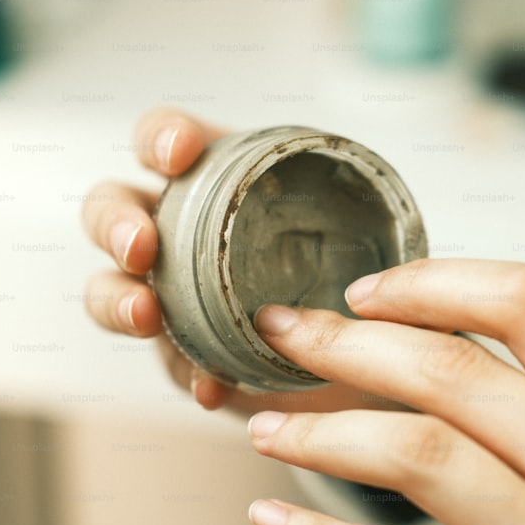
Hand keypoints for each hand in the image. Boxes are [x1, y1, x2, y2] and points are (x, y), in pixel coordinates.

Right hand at [81, 108, 399, 413]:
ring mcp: (172, 292)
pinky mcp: (182, 352)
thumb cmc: (354, 272)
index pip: (168, 139)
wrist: (354, 351)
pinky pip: (162, 360)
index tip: (178, 155)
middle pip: (112, 206)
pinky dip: (182, 372)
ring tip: (146, 314)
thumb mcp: (371, 243)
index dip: (160, 137)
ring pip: (110, 284)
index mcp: (221, 178)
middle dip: (115, 220)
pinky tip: (212, 388)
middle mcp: (181, 229)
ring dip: (116, 296)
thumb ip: (379, 243)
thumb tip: (415, 277)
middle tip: (142, 246)